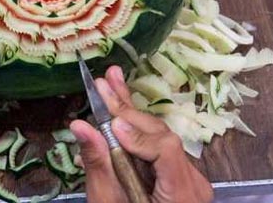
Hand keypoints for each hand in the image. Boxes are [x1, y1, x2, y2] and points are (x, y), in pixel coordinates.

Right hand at [70, 66, 213, 202]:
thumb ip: (99, 164)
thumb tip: (79, 125)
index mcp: (181, 195)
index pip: (166, 149)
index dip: (138, 133)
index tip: (111, 124)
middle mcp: (193, 183)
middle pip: (162, 137)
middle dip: (127, 112)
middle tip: (102, 84)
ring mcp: (189, 179)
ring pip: (160, 137)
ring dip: (131, 113)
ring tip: (111, 82)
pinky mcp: (178, 177)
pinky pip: (158, 148)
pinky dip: (136, 131)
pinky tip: (121, 105)